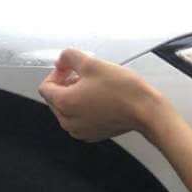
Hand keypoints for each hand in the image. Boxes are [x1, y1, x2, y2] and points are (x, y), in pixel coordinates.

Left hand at [37, 49, 166, 142]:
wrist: (146, 111)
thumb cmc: (122, 90)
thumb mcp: (93, 63)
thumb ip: (70, 57)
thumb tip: (61, 59)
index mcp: (64, 104)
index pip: (45, 87)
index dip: (56, 73)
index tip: (69, 68)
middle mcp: (67, 121)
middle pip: (54, 99)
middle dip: (65, 84)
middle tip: (83, 75)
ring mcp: (79, 131)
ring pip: (66, 109)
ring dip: (74, 96)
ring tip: (94, 86)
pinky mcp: (91, 135)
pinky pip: (79, 119)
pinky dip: (84, 108)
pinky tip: (100, 98)